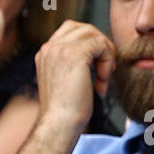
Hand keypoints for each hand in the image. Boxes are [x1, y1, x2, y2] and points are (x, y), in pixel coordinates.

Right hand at [33, 20, 116, 134]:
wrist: (59, 124)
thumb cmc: (64, 111)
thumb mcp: (65, 80)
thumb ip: (73, 62)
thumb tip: (97, 51)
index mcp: (45, 53)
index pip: (71, 31)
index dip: (90, 46)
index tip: (96, 69)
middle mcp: (49, 47)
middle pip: (84, 28)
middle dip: (100, 46)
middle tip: (105, 70)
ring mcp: (59, 48)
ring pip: (94, 35)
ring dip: (105, 55)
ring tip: (104, 77)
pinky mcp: (74, 54)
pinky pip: (101, 45)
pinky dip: (108, 62)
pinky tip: (101, 82)